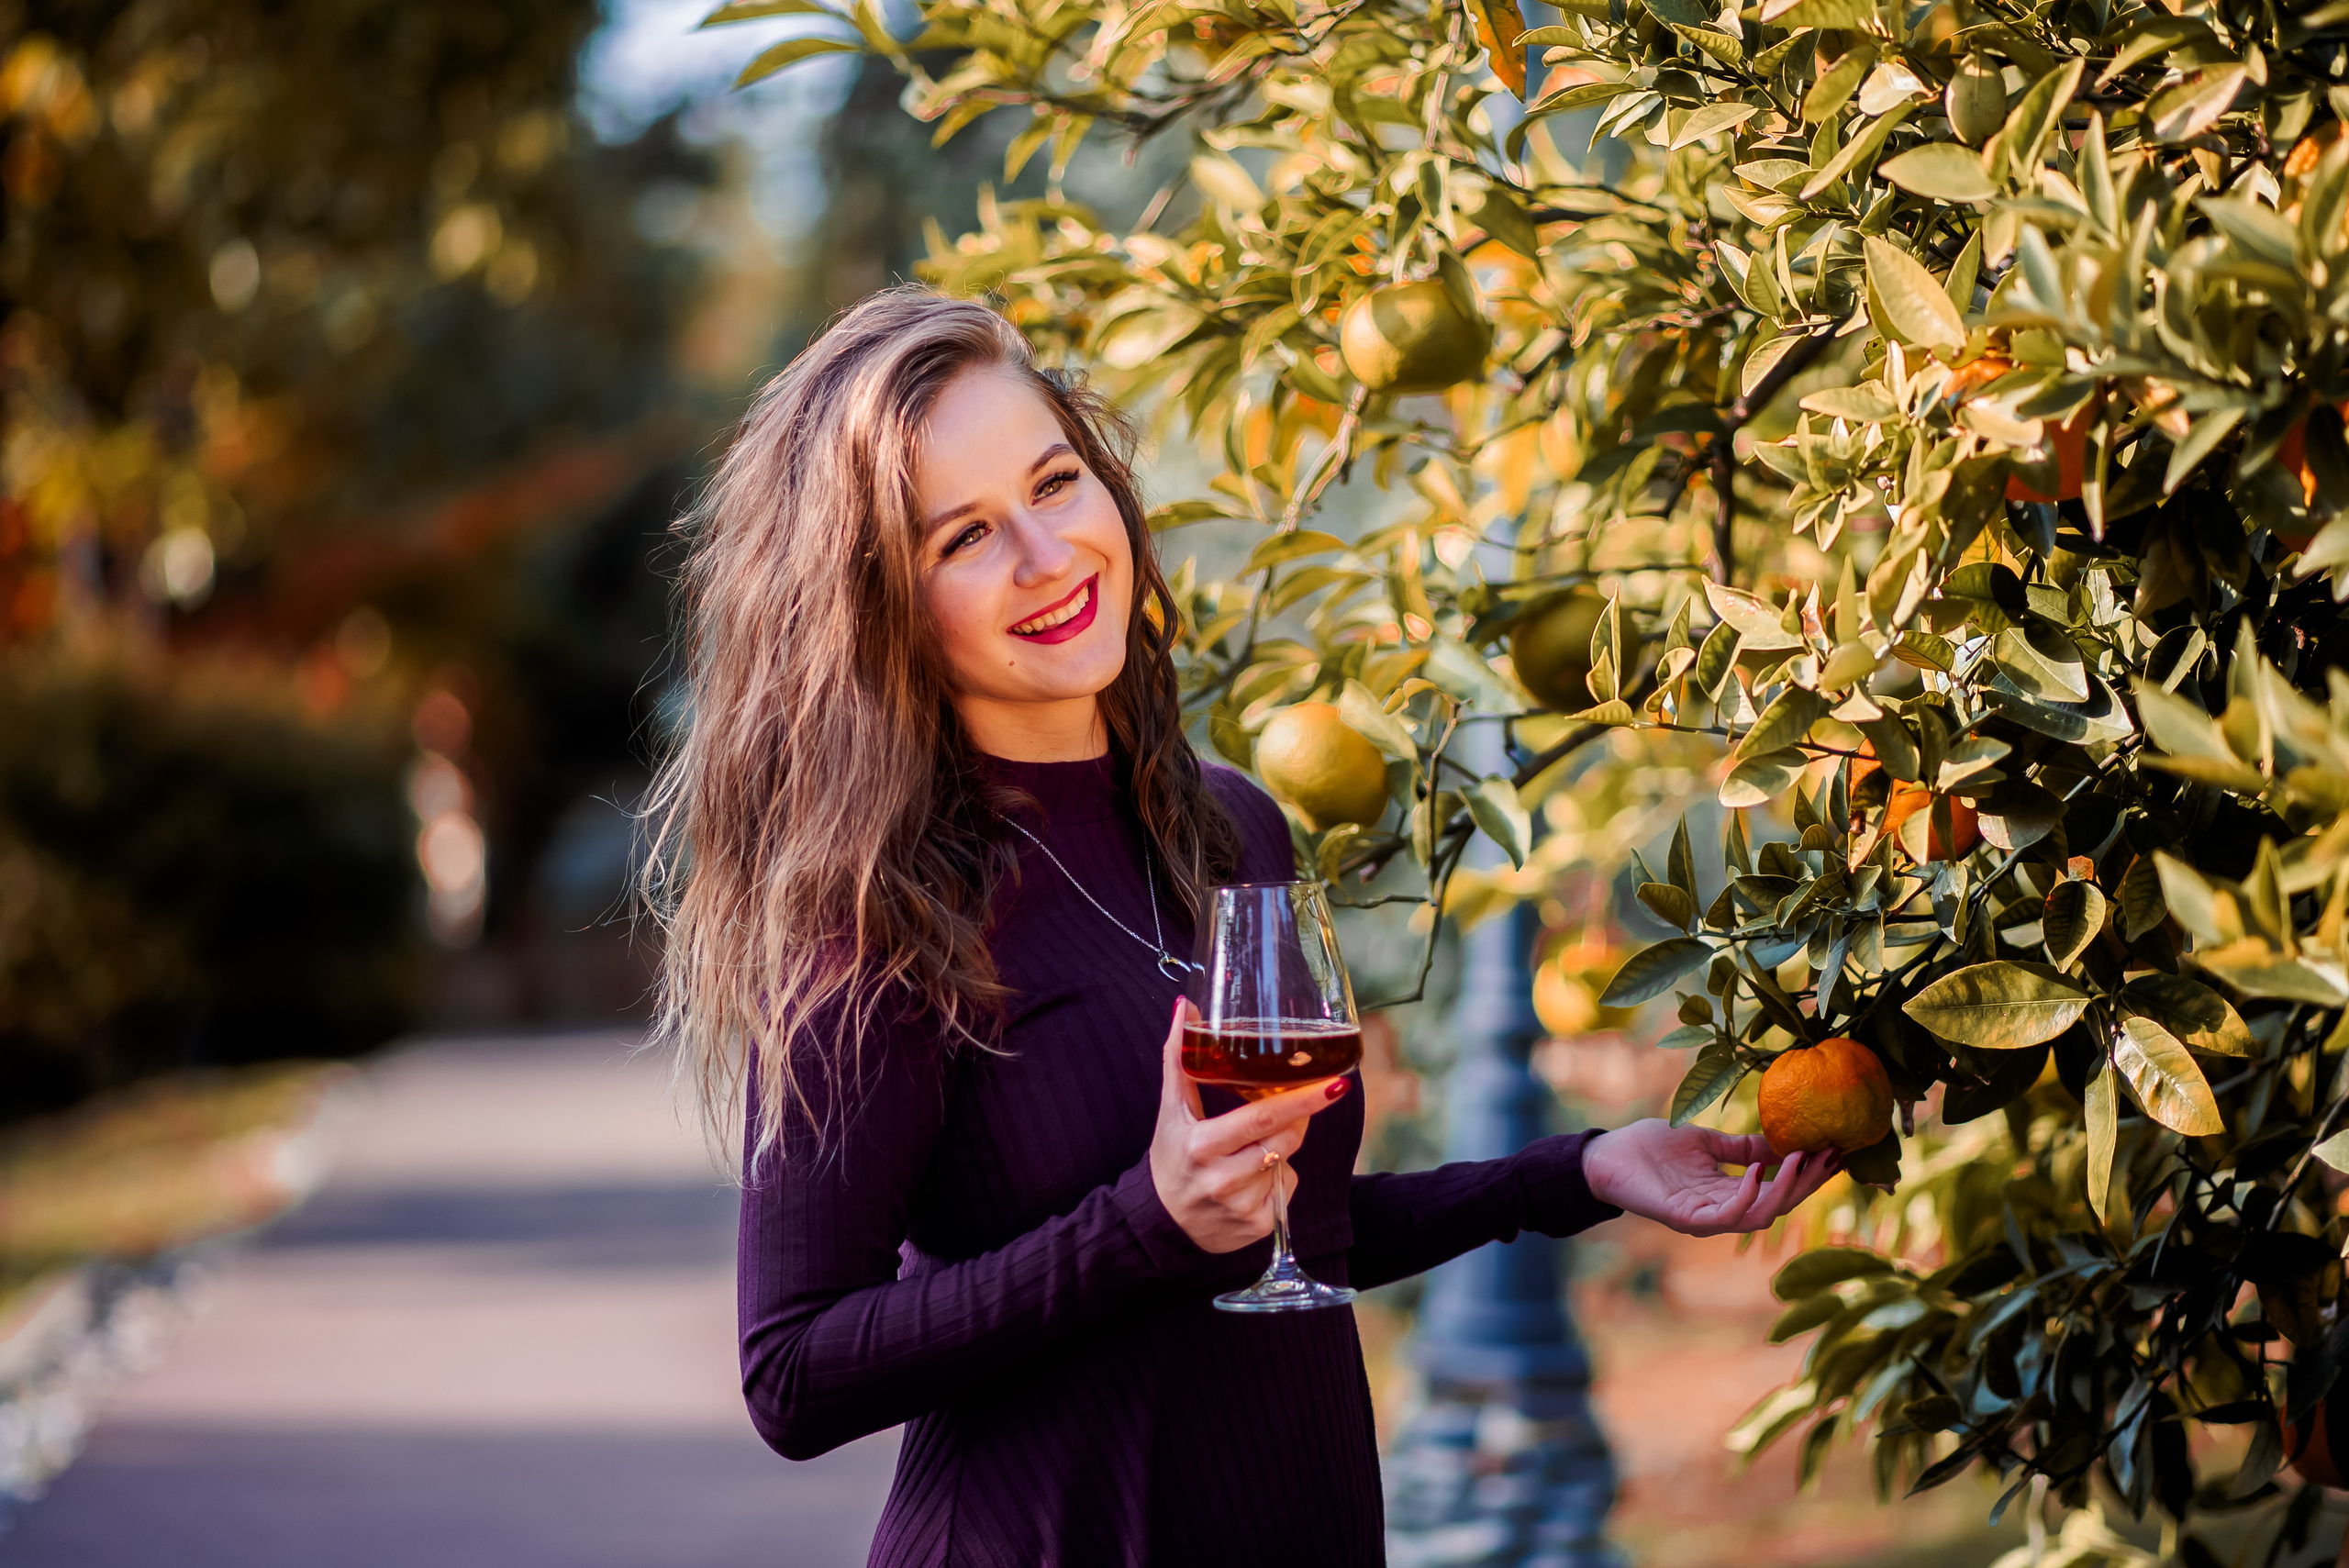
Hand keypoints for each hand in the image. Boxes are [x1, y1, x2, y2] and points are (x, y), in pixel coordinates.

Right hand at [1148, 999, 1352, 1253]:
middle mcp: (1222, 1179)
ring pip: (1287, 1164)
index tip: (1335, 1085)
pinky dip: (1277, 1181)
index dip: (1302, 1100)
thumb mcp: (1171, 1109)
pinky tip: (1249, 1182)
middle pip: (1285, 1139)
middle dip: (1295, 1119)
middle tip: (1289, 1107)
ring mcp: (1241, 1206)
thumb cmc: (1171, 1156)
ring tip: (1246, 1153)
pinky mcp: (1257, 1227)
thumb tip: (1185, 1006)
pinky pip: (1286, 1192)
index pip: (1263, 1118)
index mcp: (1202, 1145)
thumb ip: (1179, 1057)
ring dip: (1278, 1151)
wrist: (1159, 1223)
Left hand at [1583, 1119, 1841, 1237]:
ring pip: (1762, 1214)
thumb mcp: (1705, 1142)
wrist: (1605, 1156)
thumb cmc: (1650, 1147)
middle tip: (1833, 1153)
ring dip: (1787, 1187)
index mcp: (1729, 1192)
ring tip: (1805, 1156)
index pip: (1781, 1189)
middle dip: (1809, 1181)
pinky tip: (1760, 1168)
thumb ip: (1741, 1147)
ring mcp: (1705, 1218)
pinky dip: (1748, 1192)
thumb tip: (1781, 1143)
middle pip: (1780, 1205)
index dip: (1810, 1174)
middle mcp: (1722, 1211)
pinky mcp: (1685, 1218)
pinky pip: (1728, 1214)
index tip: (1838, 1150)